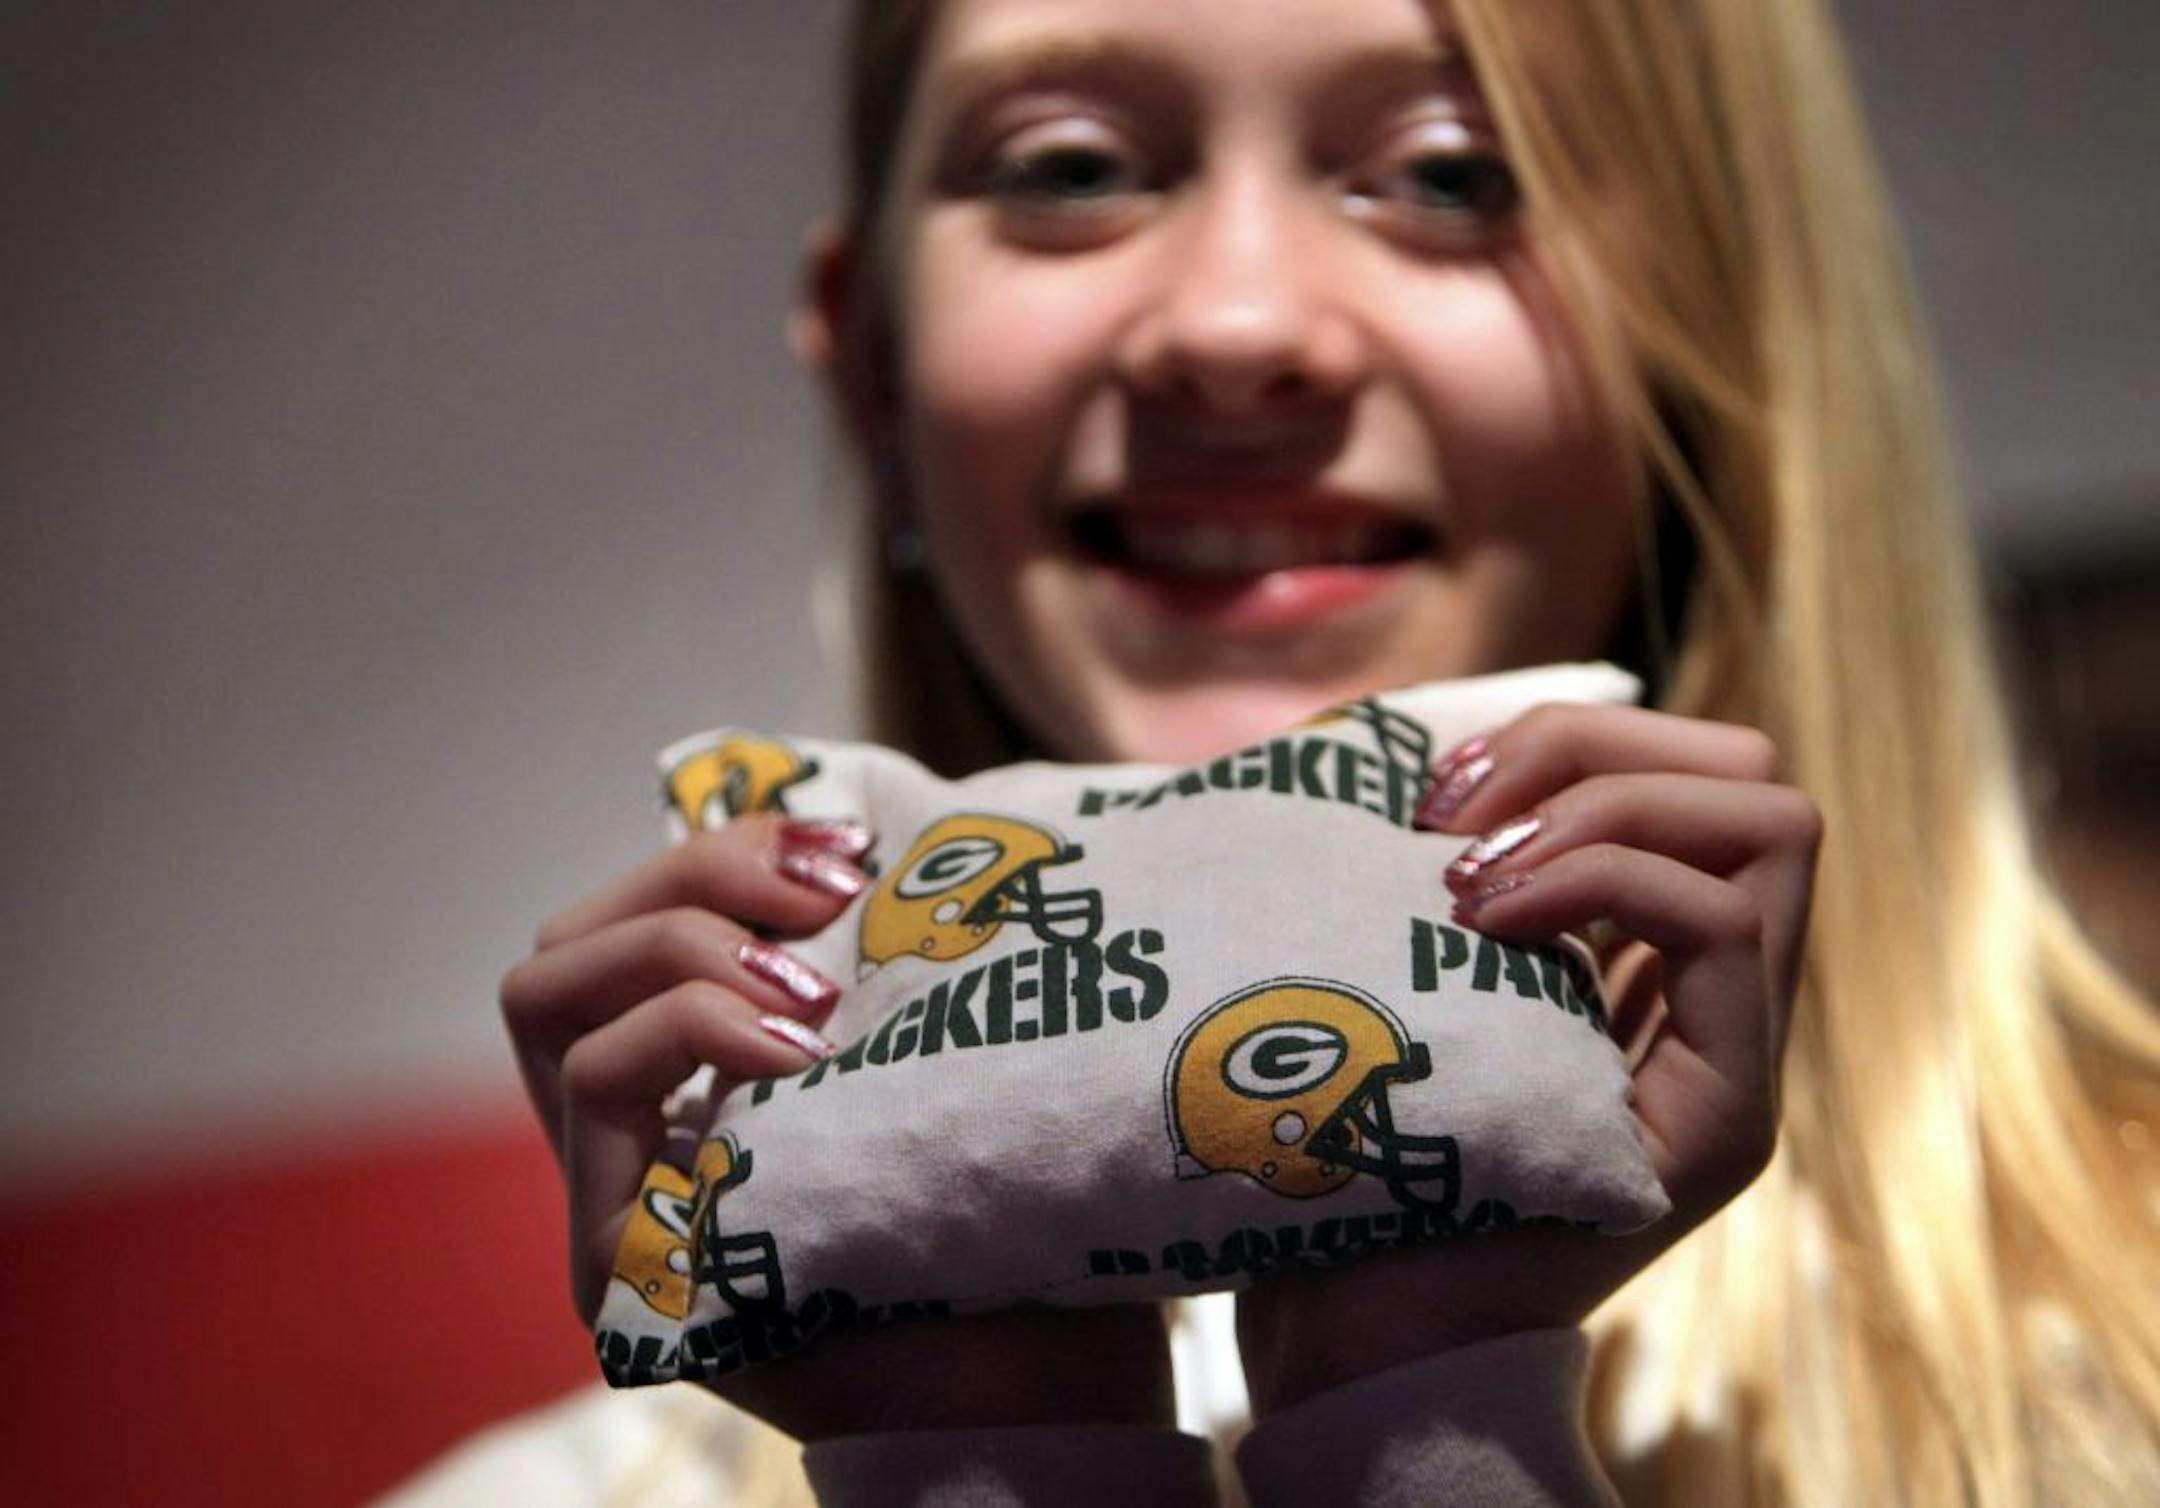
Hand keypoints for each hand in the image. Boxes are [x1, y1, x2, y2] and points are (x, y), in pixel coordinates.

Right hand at [501, 813, 1173, 1438]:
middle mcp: (639, 1139)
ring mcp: (614, 1203)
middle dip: (693, 877)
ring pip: (547, 996)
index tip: (847, 850)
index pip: (637, 917)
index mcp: (702, 1083)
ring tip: (812, 995)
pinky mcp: (618, 1269)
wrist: (1061, 1391)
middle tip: (827, 899)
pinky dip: (688, 1026)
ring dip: (682, 947)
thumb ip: (878, 953)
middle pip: (572, 941)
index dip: (720, 851)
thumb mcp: (940, 1045)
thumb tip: (867, 812)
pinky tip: (803, 1051)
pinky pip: (594, 1083)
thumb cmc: (1023, 1214)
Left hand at [1237, 704, 1820, 1412]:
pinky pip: (1726, 928)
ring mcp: (1735, 1059)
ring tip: (1465, 876)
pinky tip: (1485, 921)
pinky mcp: (1725, 1123)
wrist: (1351, 1330)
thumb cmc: (1352, 1143)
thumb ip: (1463, 872)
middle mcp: (1716, 1001)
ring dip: (1603, 807)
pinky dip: (1607, 881)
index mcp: (1648, 956)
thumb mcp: (1410, 968)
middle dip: (1593, 747)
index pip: (1694, 770)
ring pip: (1773, 825)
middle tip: (1450, 819)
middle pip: (1749, 776)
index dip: (1575, 738)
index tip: (1434, 796)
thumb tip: (1436, 749)